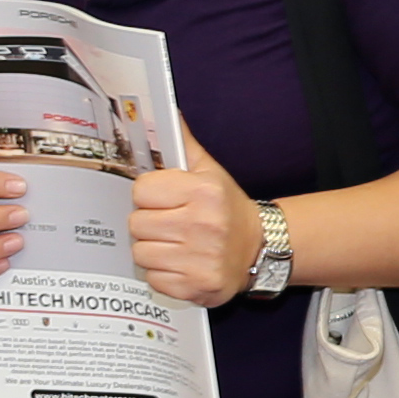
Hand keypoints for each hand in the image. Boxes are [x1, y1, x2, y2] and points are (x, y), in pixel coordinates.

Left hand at [126, 133, 260, 309]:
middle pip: (136, 224)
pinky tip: (181, 264)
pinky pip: (154, 280)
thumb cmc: (228, 209)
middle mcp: (202, 225)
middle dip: (148, 224)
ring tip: (174, 245)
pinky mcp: (197, 286)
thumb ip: (183, 144)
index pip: (141, 191)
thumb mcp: (210, 172)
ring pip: (141, 253)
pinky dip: (163, 275)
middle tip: (168, 224)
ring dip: (153, 251)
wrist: (261, 248)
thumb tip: (168, 111)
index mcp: (203, 192)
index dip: (148, 196)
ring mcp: (200, 259)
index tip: (162, 200)